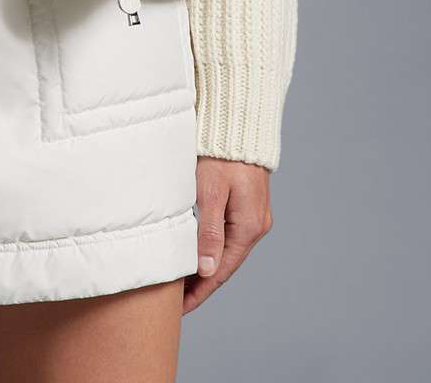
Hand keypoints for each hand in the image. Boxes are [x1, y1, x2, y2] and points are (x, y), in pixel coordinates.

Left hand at [183, 156, 272, 314]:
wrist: (238, 122)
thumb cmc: (220, 153)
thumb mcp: (209, 192)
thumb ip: (209, 232)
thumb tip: (207, 272)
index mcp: (249, 227)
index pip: (220, 271)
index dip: (200, 292)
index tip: (179, 309)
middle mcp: (256, 225)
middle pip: (225, 264)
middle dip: (201, 283)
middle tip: (174, 300)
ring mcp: (254, 215)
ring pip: (227, 251)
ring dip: (206, 266)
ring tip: (182, 280)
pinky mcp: (247, 204)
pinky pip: (229, 235)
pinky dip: (212, 248)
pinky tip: (198, 251)